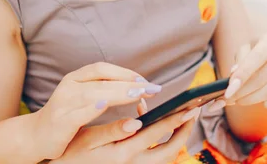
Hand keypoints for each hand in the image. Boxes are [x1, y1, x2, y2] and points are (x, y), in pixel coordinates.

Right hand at [35, 62, 162, 159]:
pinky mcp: (60, 122)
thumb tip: (135, 84)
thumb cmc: (65, 116)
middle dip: (129, 83)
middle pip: (102, 80)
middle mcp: (69, 87)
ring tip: (138, 94)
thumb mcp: (83, 98)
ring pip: (93, 94)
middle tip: (151, 88)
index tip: (145, 80)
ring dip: (118, 93)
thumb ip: (104, 89)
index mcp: (75, 78)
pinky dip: (92, 108)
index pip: (102, 68)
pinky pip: (78, 113)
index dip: (124, 72)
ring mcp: (63, 103)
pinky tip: (105, 105)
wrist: (34, 136)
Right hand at [51, 107, 200, 163]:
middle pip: (170, 151)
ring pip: (165, 157)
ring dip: (176, 139)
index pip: (157, 134)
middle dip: (184, 132)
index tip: (190, 108)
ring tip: (179, 119)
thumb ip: (112, 130)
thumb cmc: (73, 152)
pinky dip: (161, 143)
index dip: (176, 120)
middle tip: (192, 113)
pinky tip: (150, 124)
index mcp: (124, 153)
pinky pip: (155, 159)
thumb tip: (136, 120)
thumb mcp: (88, 139)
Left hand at [212, 33, 266, 110]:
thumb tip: (234, 75)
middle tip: (229, 99)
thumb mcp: (245, 50)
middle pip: (263, 77)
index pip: (256, 58)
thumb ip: (240, 60)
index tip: (229, 90)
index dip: (242, 74)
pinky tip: (264, 104)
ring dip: (253, 99)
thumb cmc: (256, 53)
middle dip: (243, 91)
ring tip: (239, 101)